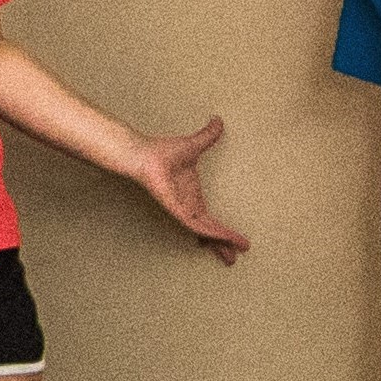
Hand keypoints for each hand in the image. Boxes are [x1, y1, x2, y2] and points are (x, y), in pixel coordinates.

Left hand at [130, 115, 245, 259]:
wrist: (143, 155)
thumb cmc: (162, 152)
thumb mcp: (194, 144)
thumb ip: (207, 135)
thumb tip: (218, 120)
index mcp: (193, 197)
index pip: (211, 220)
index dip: (223, 231)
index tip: (236, 242)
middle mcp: (188, 207)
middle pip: (208, 232)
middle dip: (222, 246)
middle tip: (233, 260)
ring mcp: (182, 210)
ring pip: (204, 233)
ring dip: (218, 244)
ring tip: (231, 257)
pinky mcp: (176, 210)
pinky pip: (195, 225)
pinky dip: (209, 232)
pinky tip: (220, 238)